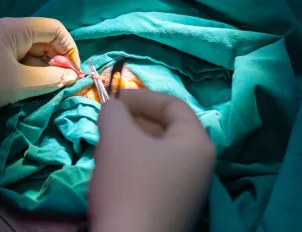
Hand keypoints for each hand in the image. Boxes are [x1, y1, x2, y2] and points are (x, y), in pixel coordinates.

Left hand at [0, 17, 79, 126]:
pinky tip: (28, 85)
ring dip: (43, 67)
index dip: (70, 49)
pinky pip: (18, 56)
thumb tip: (72, 76)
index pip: (56, 29)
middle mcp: (9, 28)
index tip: (72, 73)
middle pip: (44, 39)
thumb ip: (52, 78)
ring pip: (32, 49)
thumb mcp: (22, 84)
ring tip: (44, 88)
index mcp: (17, 28)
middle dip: (57, 60)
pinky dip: (28, 69)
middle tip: (59, 84)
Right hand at [90, 89, 215, 231]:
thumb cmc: (129, 183)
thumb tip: (112, 107)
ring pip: (155, 150)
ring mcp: (184, 188)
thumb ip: (114, 111)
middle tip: (106, 122)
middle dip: (132, 119)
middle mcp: (197, 165)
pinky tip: (111, 168)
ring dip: (128, 140)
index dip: (142, 97)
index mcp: (196, 143)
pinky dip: (131, 161)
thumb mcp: (117, 137)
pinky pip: (152, 171)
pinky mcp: (169, 204)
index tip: (114, 99)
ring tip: (105, 144)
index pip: (173, 105)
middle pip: (165, 127)